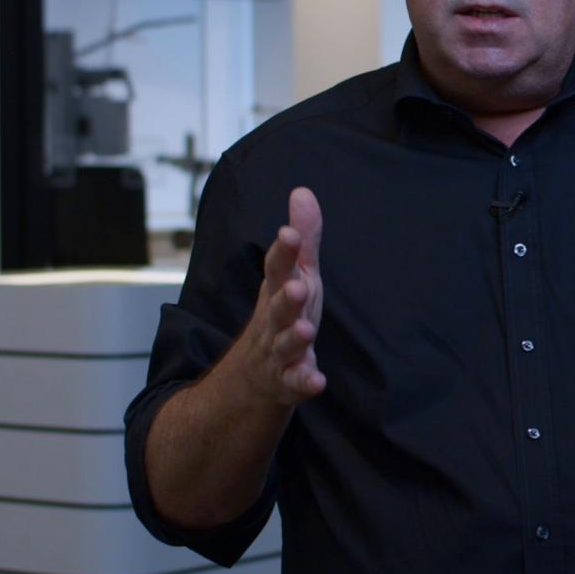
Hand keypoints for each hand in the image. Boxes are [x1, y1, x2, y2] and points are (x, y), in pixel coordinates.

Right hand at [240, 187, 326, 406]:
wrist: (257, 372)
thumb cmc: (284, 311)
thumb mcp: (297, 273)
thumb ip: (303, 239)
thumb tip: (302, 191)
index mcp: (279, 290)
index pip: (277, 268)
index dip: (284, 251)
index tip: (290, 233)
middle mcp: (274, 319)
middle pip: (278, 307)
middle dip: (286, 298)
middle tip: (297, 287)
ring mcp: (278, 351)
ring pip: (283, 345)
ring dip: (293, 338)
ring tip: (305, 332)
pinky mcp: (288, 379)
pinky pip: (295, 382)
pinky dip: (304, 382)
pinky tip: (317, 382)